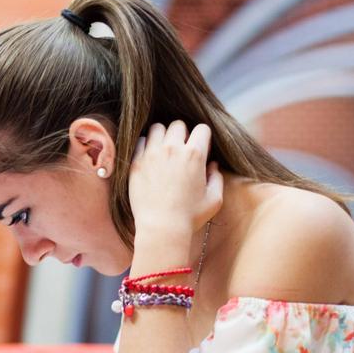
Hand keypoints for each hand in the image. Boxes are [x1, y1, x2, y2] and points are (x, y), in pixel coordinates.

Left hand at [128, 121, 223, 236]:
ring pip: (158, 128)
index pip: (202, 128)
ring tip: (164, 149)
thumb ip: (217, 178)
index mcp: (195, 155)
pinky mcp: (137, 162)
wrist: (161, 228)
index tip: (200, 149)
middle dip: (182, 134)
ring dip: (163, 135)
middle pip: (178, 124)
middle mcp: (173, 149)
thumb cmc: (190, 217)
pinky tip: (150, 157)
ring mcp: (152, 154)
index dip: (203, 138)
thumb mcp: (214, 200)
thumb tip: (212, 165)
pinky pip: (141, 140)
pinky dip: (146, 144)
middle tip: (181, 149)